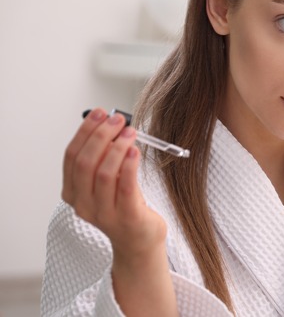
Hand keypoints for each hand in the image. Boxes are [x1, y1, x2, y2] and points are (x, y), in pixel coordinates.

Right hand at [63, 108, 174, 315]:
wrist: (139, 241)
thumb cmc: (125, 205)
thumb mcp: (107, 182)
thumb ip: (104, 158)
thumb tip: (110, 123)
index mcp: (73, 193)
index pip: (71, 157)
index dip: (85, 132)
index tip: (99, 113)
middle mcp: (83, 204)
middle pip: (85, 163)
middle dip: (101, 136)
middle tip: (118, 120)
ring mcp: (104, 213)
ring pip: (104, 173)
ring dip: (117, 147)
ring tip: (131, 132)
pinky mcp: (127, 217)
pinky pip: (125, 187)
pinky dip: (128, 165)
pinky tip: (135, 150)